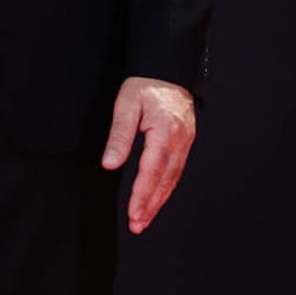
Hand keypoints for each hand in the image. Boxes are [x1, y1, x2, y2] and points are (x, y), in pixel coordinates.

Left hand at [101, 76, 195, 232]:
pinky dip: (166, 187)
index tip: (133, 214)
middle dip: (150, 205)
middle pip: (165, 181)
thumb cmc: (145, 85)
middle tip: (137, 225)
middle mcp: (180, 141)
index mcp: (165, 132)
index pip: (151, 171)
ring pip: (173, 178)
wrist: (168, 69)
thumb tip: (110, 165)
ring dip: (158, 201)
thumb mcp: (125, 105)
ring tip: (144, 219)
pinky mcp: (185, 142)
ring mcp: (185, 142)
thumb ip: (119, 136)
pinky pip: (176, 170)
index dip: (142, 195)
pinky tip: (156, 198)